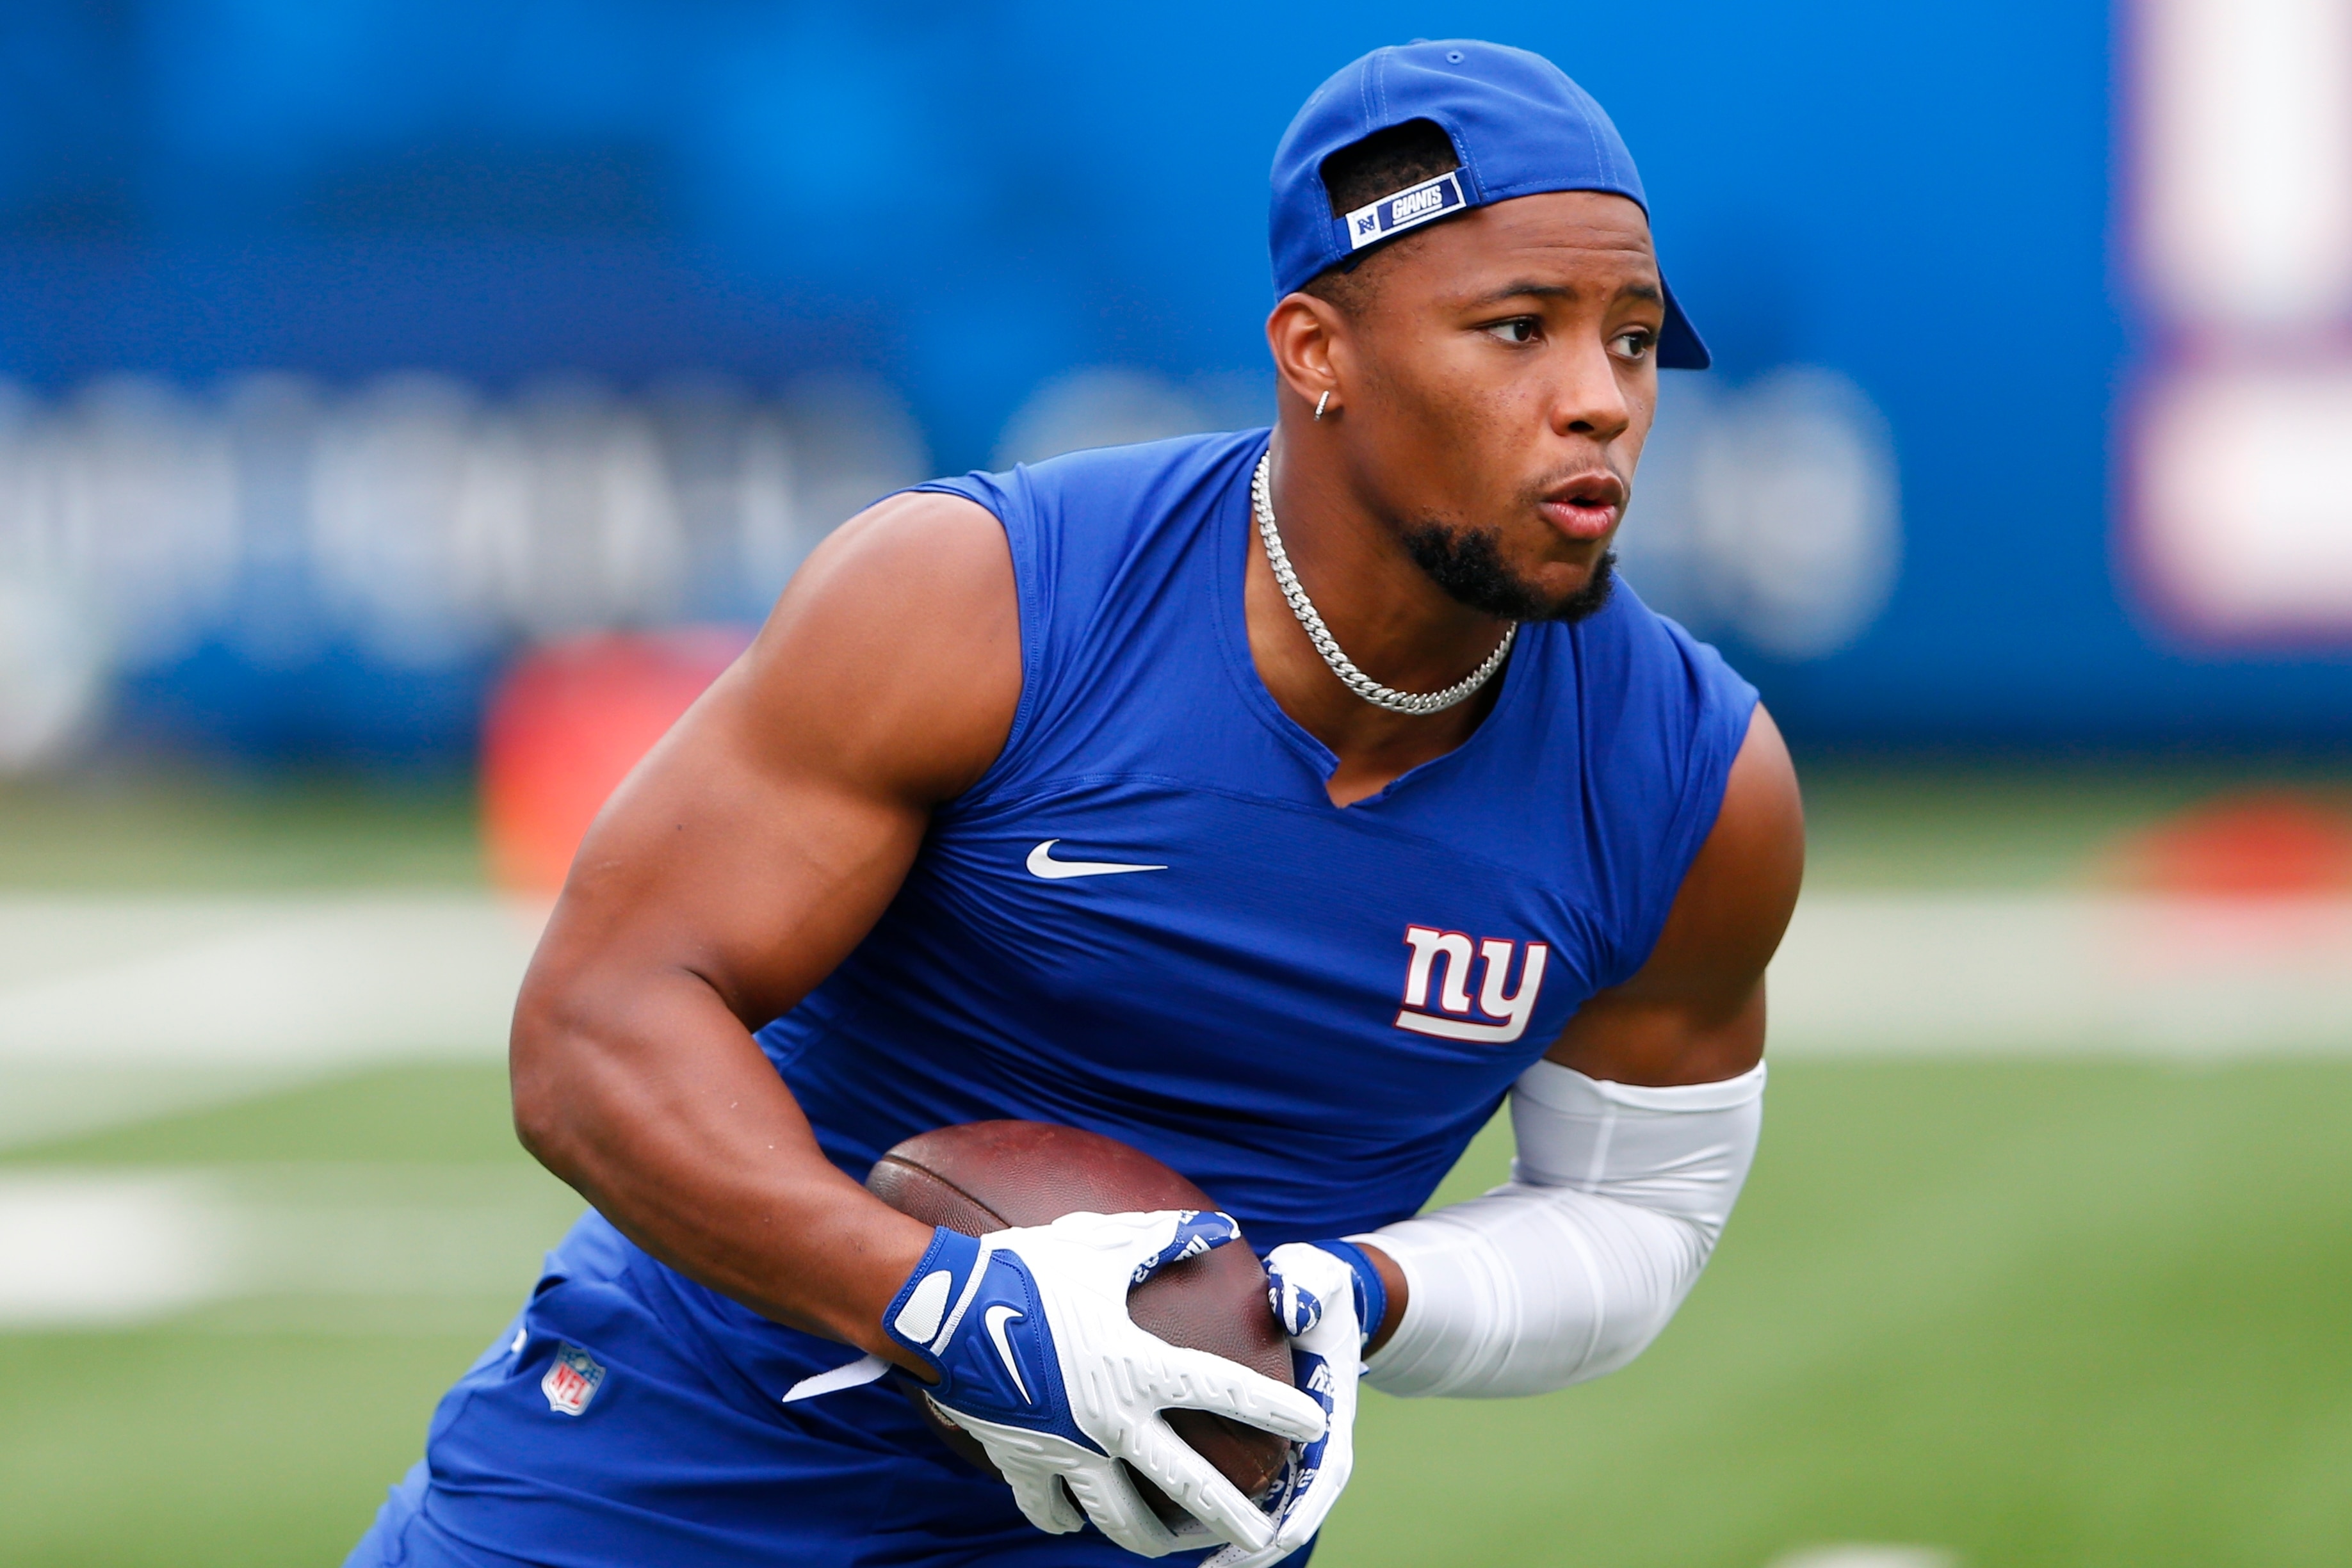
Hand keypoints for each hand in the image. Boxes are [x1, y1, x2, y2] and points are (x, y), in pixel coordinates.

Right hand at [881, 1209, 1327, 1557]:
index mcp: (1138, 1368)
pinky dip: (1063, 1518)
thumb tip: (1217, 1227)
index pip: (1223, 1392)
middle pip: (1184, 1483)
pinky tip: (1073, 1524)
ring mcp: (1067, 1449)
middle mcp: (1111, 1420)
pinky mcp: (1023, 1460)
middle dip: (1228, 1516)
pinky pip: (1048, 1505)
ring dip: (1149, 1536)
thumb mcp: (1100, 1245)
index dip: (1273, 1409)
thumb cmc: (1025, 1269)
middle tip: (1262, 1540)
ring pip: (1117, 1514)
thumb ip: (1162, 1238)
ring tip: (1173, 1547)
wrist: (943, 1311)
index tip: (1313, 1427)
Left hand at [1203, 1241, 1379, 1567]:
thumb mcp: (1317, 1277)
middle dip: (1258, 1545)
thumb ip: (1307, 1286)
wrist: (1318, 1294)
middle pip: (1293, 1510)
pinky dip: (1217, 1511)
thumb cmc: (1314, 1288)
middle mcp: (1313, 1441)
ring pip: (1267, 1508)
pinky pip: (1245, 1485)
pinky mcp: (1263, 1442)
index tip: (1271, 1538)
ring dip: (1234, 1541)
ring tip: (1189, 1561)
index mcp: (1330, 1413)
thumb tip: (1290, 1308)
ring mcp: (1289, 1446)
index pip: (1322, 1475)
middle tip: (1217, 1566)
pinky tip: (1175, 1524)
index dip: (1300, 1510)